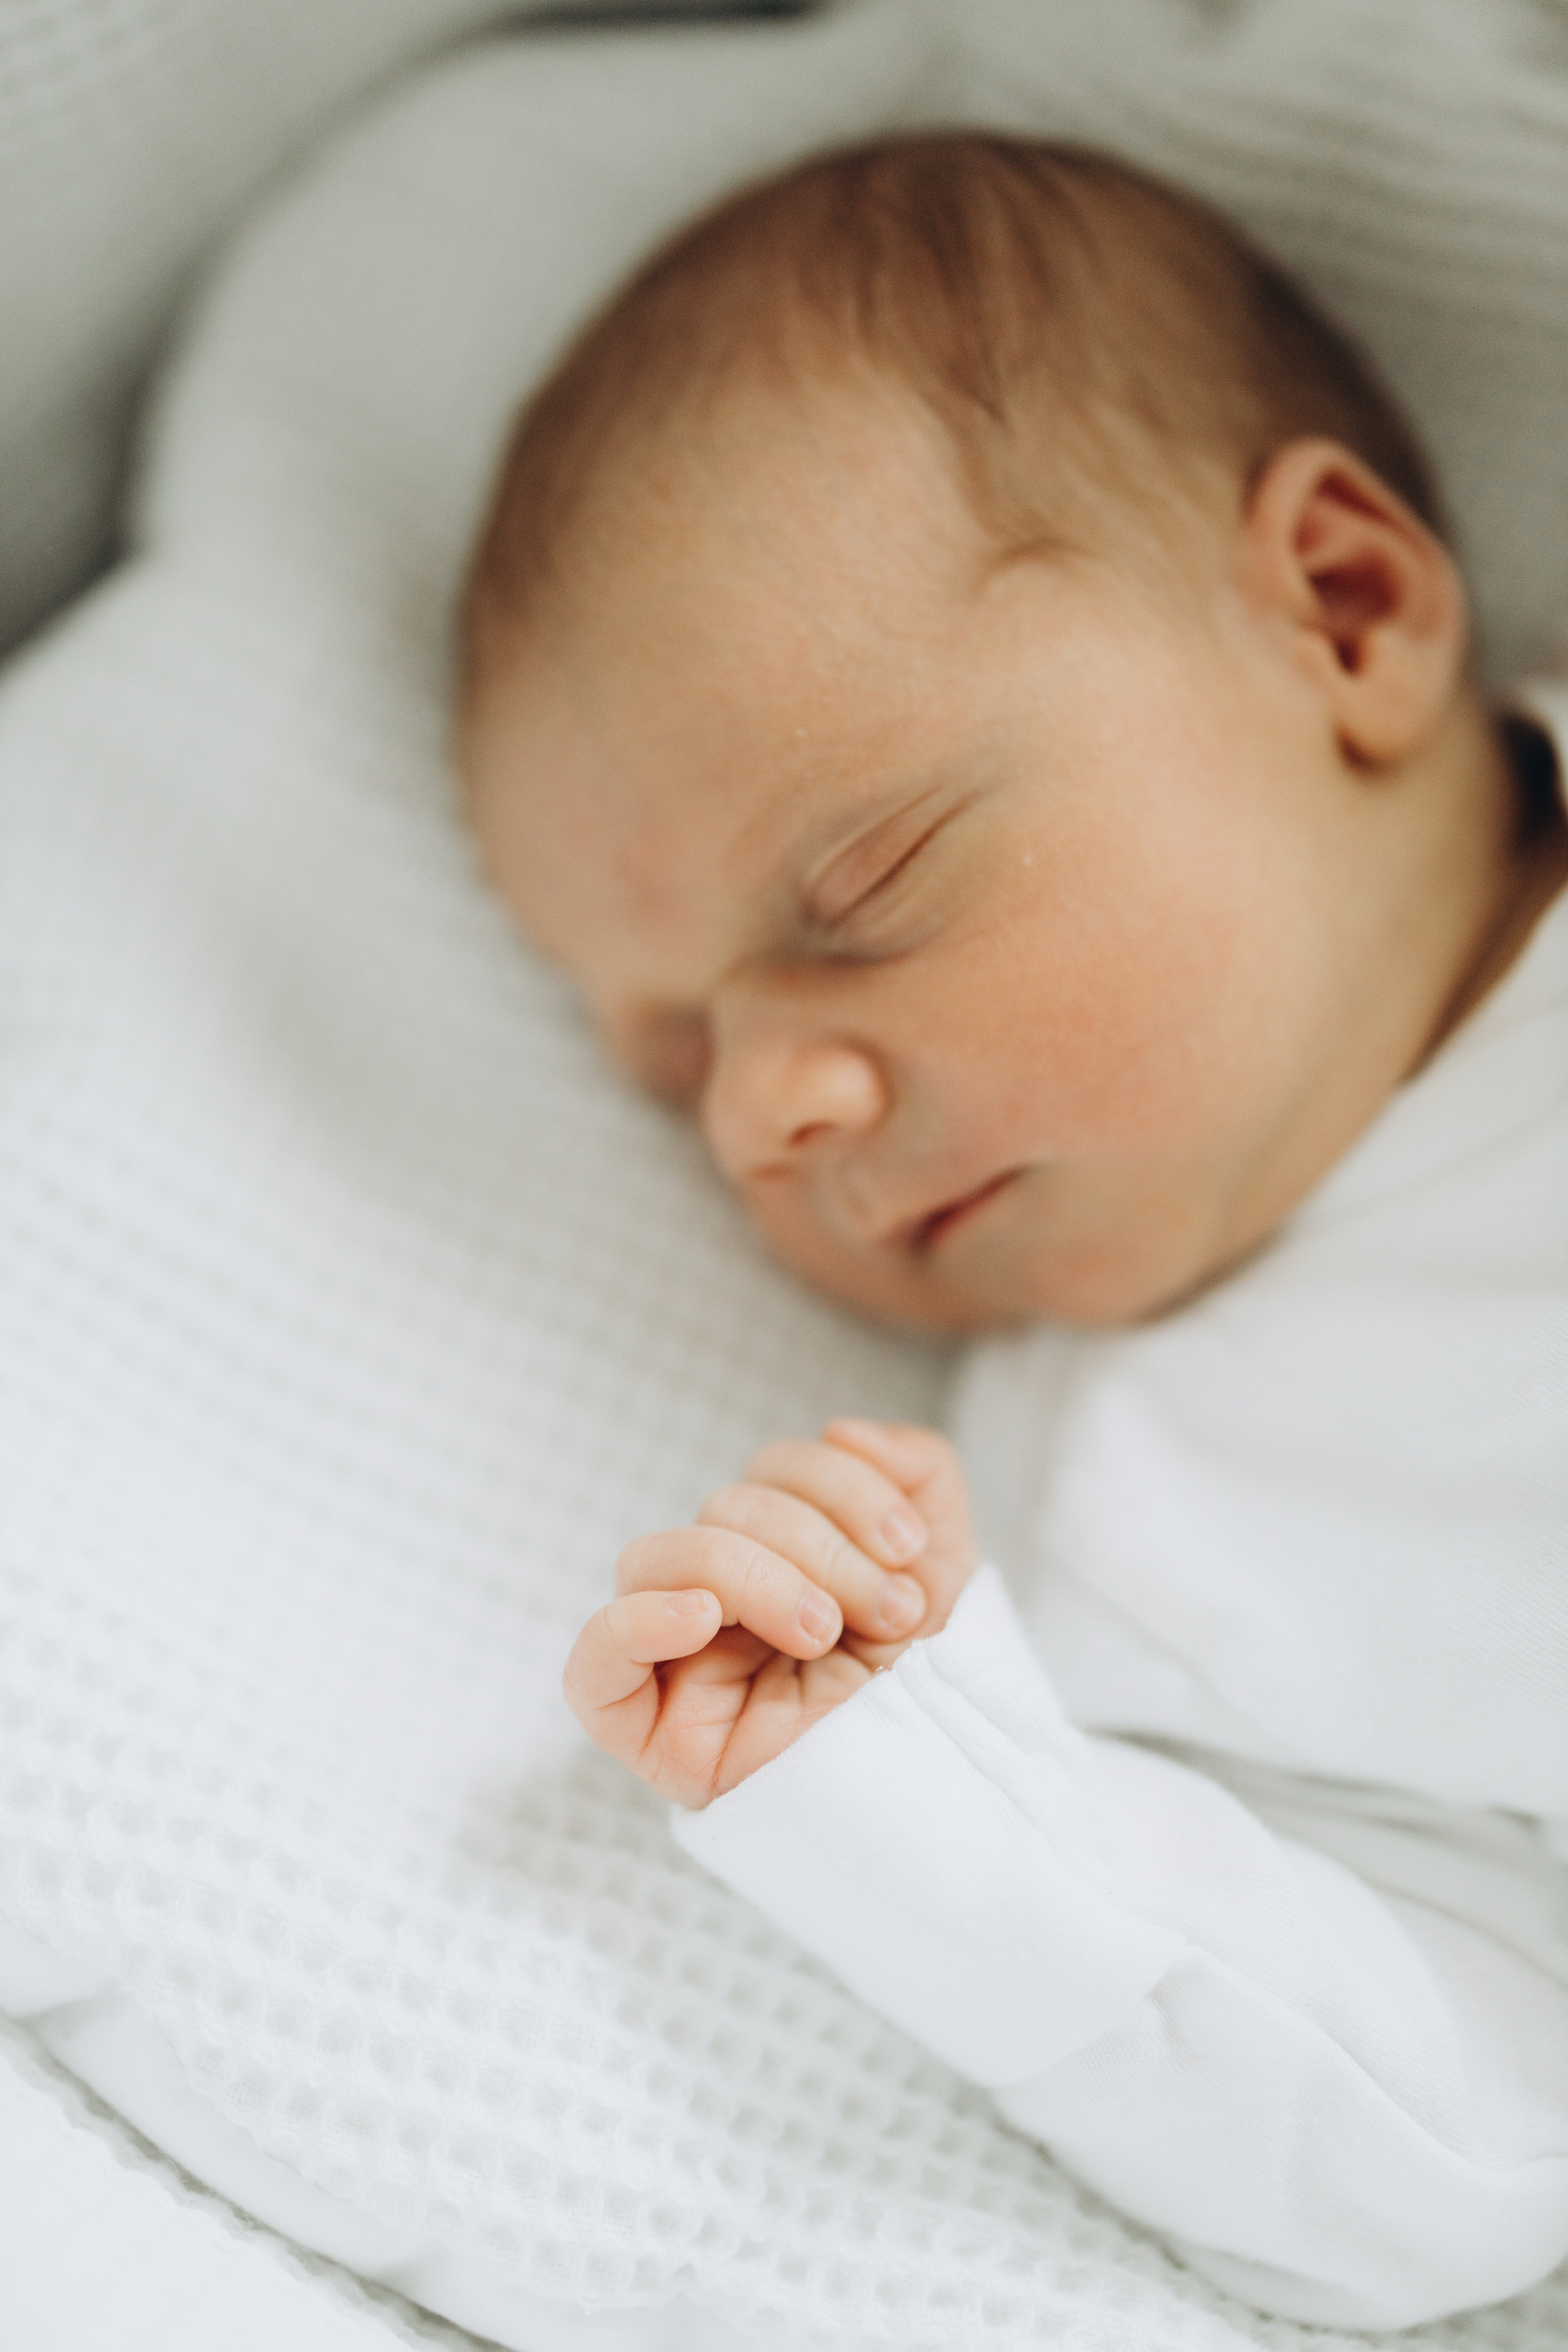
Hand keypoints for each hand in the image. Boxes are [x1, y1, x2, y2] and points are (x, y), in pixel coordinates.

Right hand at [563, 1420, 975, 1806]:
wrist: (945, 1799)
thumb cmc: (937, 1693)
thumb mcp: (948, 1567)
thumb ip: (919, 1475)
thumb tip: (841, 1428)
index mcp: (783, 1556)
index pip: (774, 1469)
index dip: (843, 1486)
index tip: (910, 1551)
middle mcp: (722, 1599)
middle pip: (724, 1507)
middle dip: (820, 1547)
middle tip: (883, 1616)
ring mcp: (678, 1661)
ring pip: (657, 1557)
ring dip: (754, 1576)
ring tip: (823, 1636)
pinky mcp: (648, 1730)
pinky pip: (595, 1661)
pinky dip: (640, 1620)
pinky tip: (704, 1621)